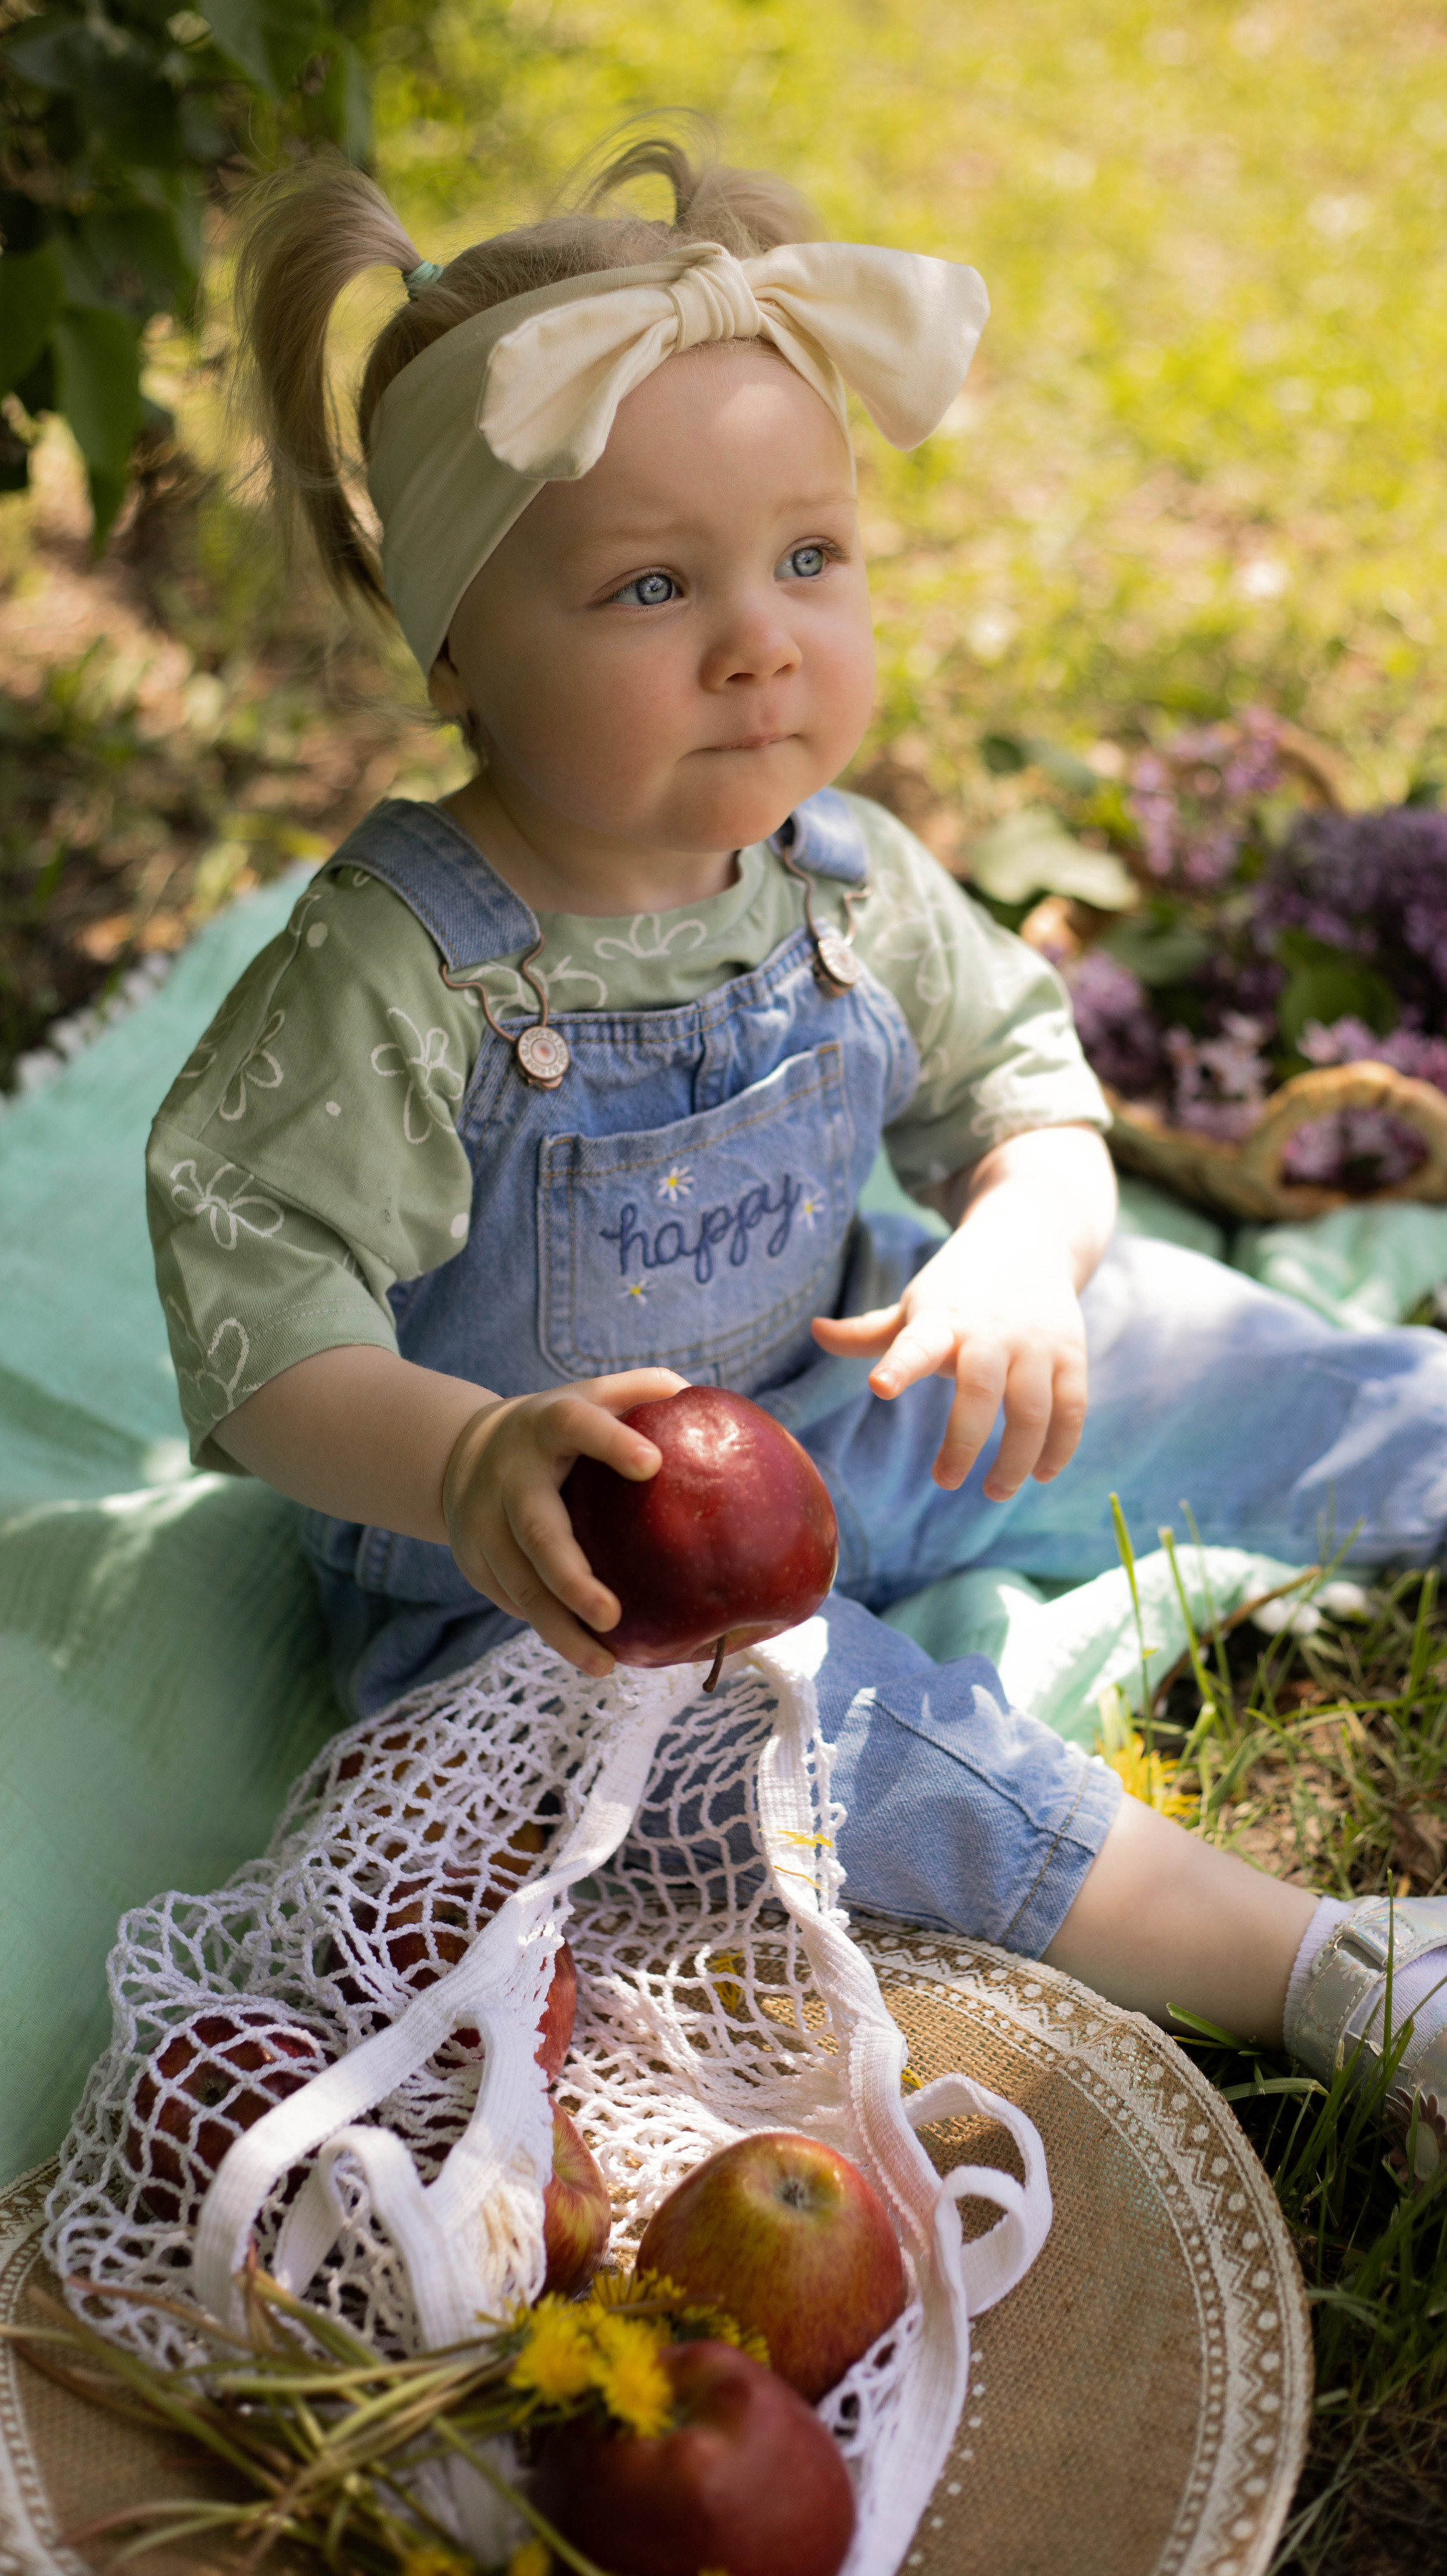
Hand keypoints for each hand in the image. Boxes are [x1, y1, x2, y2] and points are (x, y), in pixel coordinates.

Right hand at [442, 1368, 687, 1675]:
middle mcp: (509, 1475)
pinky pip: (516, 1604)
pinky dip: (553, 1632)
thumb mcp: (589, 1398)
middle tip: (612, 1614)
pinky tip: (592, 1656)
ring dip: (561, 1630)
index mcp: (544, 1425)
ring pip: (521, 1586)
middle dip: (571, 1577)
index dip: (610, 1442)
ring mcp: (484, 1524)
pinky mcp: (477, 1564)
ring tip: (605, 1665)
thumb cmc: (557, 1429)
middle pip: (537, 1531)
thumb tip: (703, 1402)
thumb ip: (641, 1392)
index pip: (575, 1424)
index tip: (652, 1465)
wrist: (461, 1454)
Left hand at [811, 1224, 1087, 1496]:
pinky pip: (1071, 1408)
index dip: (899, 1365)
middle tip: (945, 1481)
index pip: (916, 1342)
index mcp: (940, 1319)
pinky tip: (1042, 1474)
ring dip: (1016, 1458)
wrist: (1033, 1237)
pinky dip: (1060, 1446)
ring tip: (995, 1492)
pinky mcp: (1070, 1354)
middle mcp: (989, 1331)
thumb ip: (868, 1332)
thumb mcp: (914, 1303)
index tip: (879, 1387)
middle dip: (963, 1442)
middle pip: (980, 1391)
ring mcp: (1035, 1343)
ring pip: (1032, 1409)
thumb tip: (814, 1330)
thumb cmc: (960, 1286)